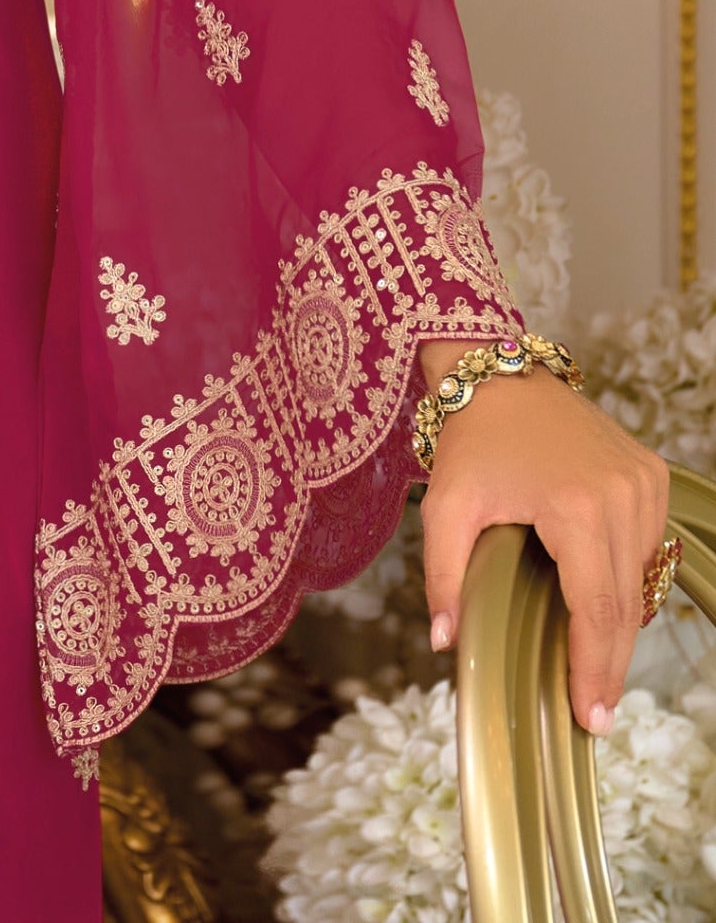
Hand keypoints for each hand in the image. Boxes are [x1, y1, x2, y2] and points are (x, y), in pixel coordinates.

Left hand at [419, 340, 670, 733]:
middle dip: (609, 664)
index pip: (596, 609)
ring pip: (640, 579)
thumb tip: (444, 642)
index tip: (590, 718)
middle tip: (595, 715)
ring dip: (619, 624)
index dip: (594, 669)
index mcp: (577, 507)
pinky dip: (627, 579)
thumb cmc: (471, 441)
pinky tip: (600, 601)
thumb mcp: (444, 506)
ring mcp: (644, 483)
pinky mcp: (650, 475)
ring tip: (592, 666)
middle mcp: (623, 495)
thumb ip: (441, 575)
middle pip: (624, 605)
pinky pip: (646, 546)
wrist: (500, 374)